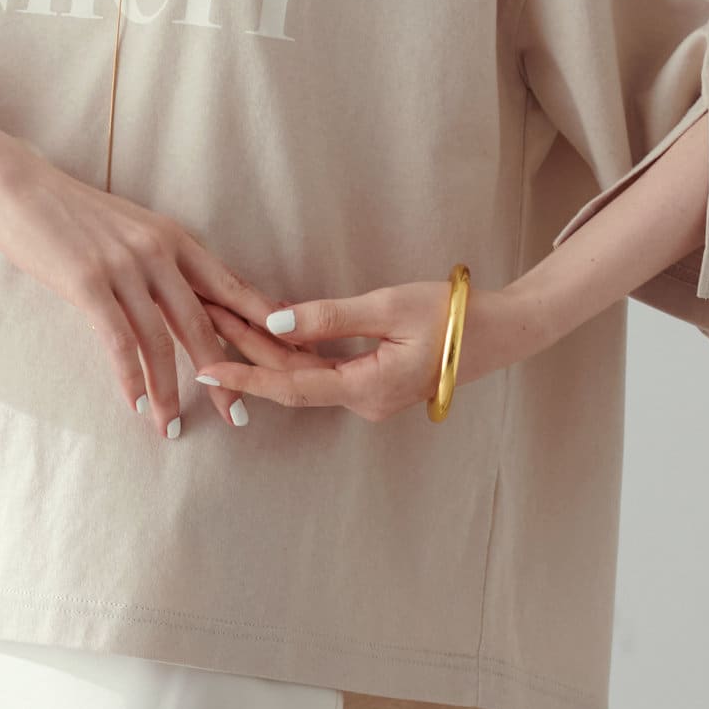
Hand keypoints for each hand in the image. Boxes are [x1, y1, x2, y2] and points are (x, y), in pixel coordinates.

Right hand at [0, 141, 320, 436]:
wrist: (20, 185)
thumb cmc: (75, 214)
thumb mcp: (132, 231)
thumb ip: (163, 264)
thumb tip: (190, 301)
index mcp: (177, 239)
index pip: (231, 290)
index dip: (261, 329)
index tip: (287, 361)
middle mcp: (159, 252)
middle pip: (203, 324)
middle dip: (226, 375)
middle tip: (240, 417)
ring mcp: (124, 266)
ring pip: (160, 341)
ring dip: (169, 390)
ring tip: (172, 426)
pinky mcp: (88, 282)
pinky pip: (118, 340)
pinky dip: (128, 377)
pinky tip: (134, 404)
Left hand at [194, 278, 532, 421]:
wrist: (505, 330)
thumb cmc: (454, 314)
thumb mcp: (389, 307)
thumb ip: (330, 317)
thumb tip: (277, 321)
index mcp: (366, 389)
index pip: (289, 387)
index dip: (244, 376)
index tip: (204, 369)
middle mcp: (363, 400)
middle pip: (291, 379)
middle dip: (245, 349)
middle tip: (203, 316)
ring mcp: (371, 394)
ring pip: (305, 374)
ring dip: (265, 348)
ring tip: (223, 318)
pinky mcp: (376, 381)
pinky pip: (325, 369)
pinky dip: (295, 349)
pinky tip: (269, 327)